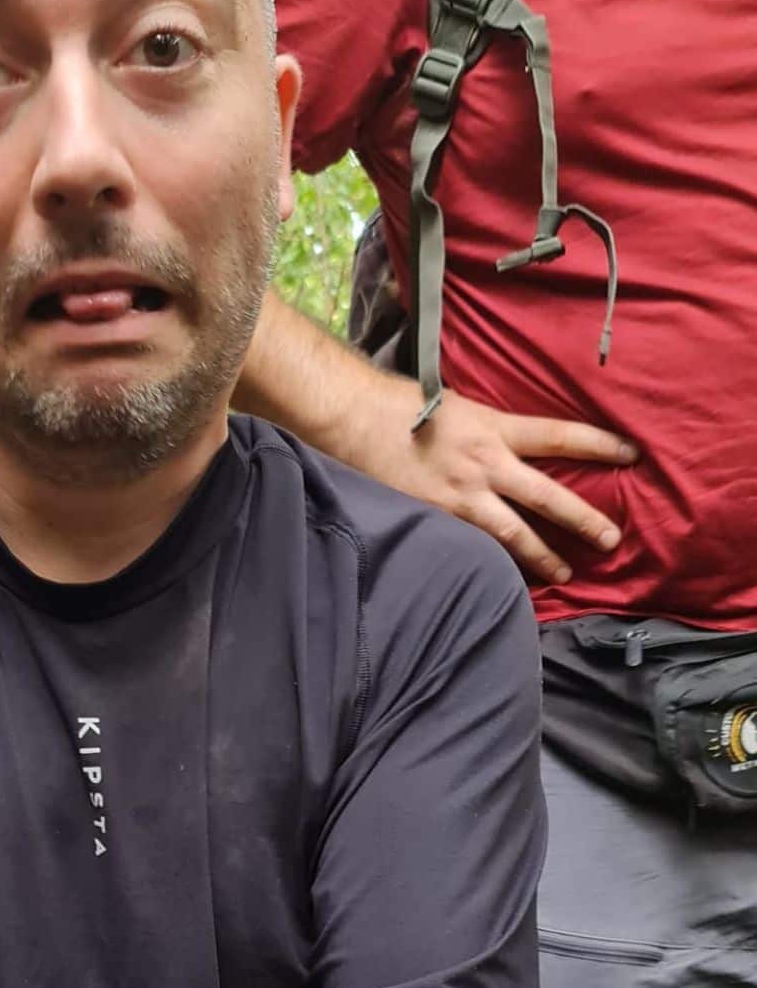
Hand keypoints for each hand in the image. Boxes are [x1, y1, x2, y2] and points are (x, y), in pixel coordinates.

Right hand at [356, 379, 635, 584]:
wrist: (355, 419)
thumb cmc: (401, 404)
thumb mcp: (459, 405)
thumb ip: (490, 428)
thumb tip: (511, 443)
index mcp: (495, 429)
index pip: (560, 437)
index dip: (599, 445)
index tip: (632, 455)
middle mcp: (486, 466)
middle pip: (548, 497)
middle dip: (584, 520)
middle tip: (612, 540)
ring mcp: (461, 498)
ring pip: (514, 535)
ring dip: (543, 556)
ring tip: (565, 574)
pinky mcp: (436, 520)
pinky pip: (473, 547)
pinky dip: (493, 564)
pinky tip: (506, 583)